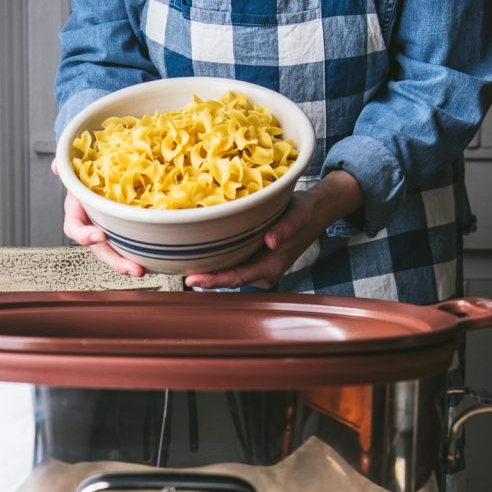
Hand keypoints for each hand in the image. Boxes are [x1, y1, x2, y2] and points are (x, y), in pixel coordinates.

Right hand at [51, 159, 145, 276]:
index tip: (100, 235)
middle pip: (100, 250)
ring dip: (127, 265)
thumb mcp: (77, 170)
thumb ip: (66, 169)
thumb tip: (56, 166)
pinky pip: (129, 249)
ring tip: (141, 271)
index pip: (74, 229)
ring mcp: (108, 235)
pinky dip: (141, 256)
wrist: (99, 180)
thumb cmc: (87, 177)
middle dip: (115, 261)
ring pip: (115, 255)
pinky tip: (153, 262)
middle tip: (131, 268)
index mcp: (77, 214)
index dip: (85, 235)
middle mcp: (91, 228)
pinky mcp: (123, 236)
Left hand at [184, 170, 362, 288]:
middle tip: (176, 272)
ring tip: (181, 265)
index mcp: (271, 266)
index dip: (213, 280)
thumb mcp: (298, 214)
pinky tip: (198, 256)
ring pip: (229, 272)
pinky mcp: (255, 259)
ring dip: (209, 270)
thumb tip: (270, 241)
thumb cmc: (306, 211)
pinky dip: (217, 261)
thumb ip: (286, 228)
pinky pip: (233, 263)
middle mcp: (263, 272)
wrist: (316, 211)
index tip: (192, 280)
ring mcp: (258, 267)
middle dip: (204, 278)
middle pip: (228, 279)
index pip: (237, 277)